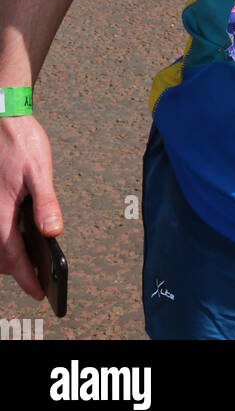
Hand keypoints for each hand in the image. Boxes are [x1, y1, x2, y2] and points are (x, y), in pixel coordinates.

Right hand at [0, 117, 62, 299]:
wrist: (4, 118)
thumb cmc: (21, 141)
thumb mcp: (39, 170)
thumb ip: (46, 202)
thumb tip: (53, 231)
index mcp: (2, 211)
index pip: (13, 256)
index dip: (26, 278)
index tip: (39, 292)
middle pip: (1, 255)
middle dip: (17, 271)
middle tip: (37, 280)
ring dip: (9, 255)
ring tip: (29, 261)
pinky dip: (5, 239)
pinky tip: (18, 233)